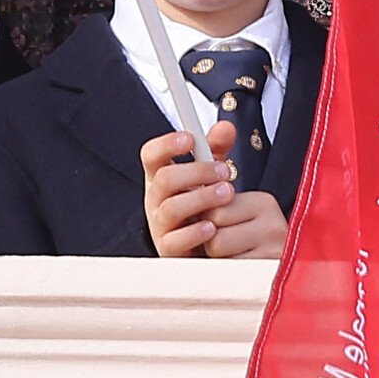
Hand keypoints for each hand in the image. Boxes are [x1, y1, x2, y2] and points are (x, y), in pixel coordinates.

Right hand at [142, 120, 288, 258]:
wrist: (206, 244)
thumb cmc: (203, 203)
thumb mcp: (210, 172)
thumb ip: (217, 147)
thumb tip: (226, 128)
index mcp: (161, 176)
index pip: (151, 155)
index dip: (166, 144)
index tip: (190, 138)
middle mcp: (156, 199)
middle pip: (164, 179)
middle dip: (197, 172)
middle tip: (224, 171)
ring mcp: (159, 225)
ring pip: (171, 208)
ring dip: (202, 198)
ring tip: (227, 194)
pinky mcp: (168, 250)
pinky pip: (175, 241)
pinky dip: (195, 232)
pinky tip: (213, 226)